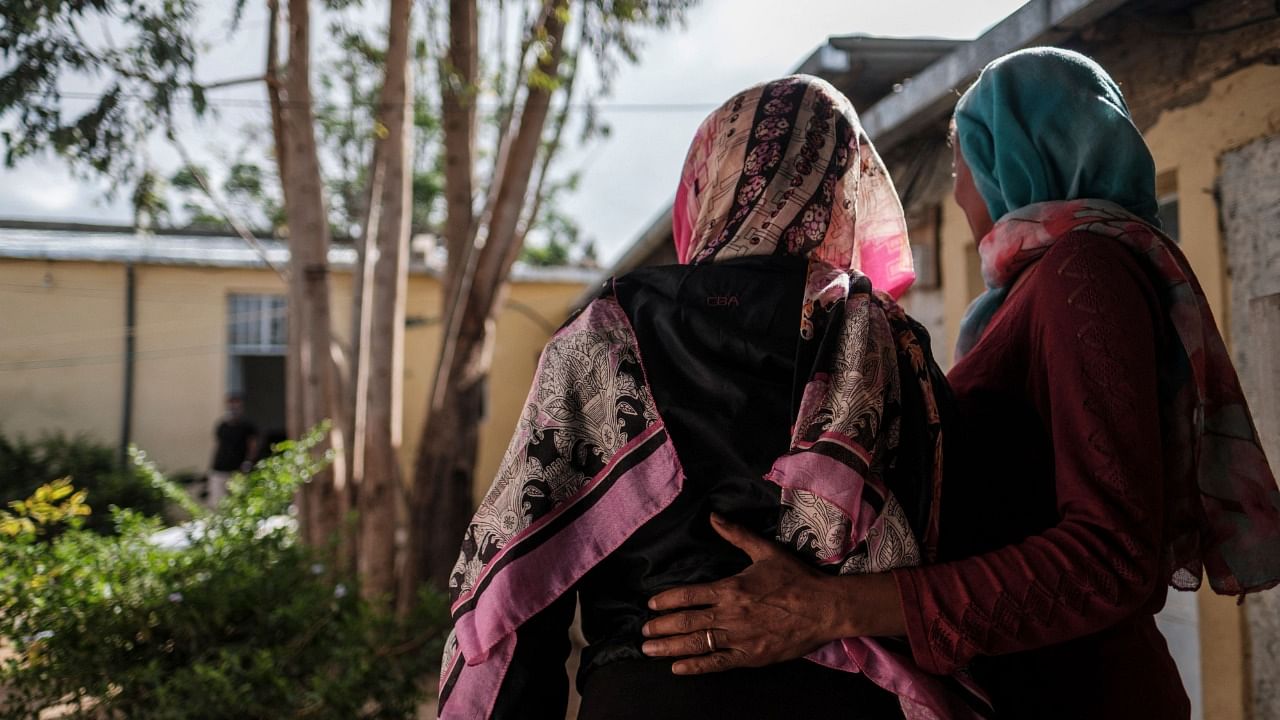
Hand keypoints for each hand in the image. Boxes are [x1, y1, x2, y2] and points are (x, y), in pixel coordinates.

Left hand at [640, 513, 851, 674]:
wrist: (825, 608)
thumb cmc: (796, 578)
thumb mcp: (765, 551)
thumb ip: (736, 535)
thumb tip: (713, 516)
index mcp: (731, 589)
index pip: (690, 595)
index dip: (667, 600)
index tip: (651, 605)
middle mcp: (731, 615)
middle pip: (687, 622)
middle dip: (661, 627)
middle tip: (644, 633)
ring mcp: (740, 639)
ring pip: (698, 644)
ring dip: (670, 648)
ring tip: (650, 650)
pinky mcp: (752, 657)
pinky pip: (718, 664)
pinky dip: (696, 666)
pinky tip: (678, 668)